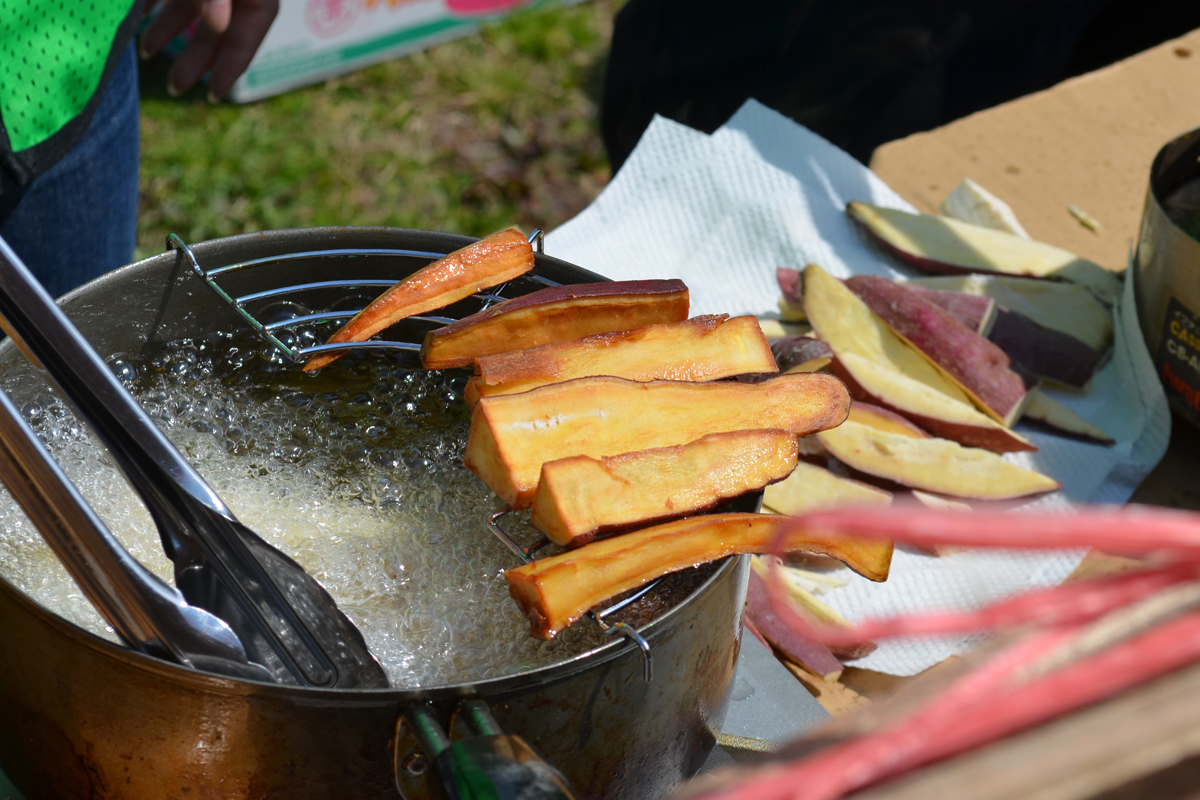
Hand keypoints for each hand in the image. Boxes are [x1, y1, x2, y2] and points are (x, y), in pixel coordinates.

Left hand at [140, 0, 279, 99]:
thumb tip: (217, 24)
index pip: (249, 35)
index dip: (232, 67)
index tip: (214, 96)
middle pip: (218, 27)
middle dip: (194, 58)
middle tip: (174, 88)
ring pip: (190, 5)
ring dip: (166, 30)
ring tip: (144, 52)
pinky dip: (153, 3)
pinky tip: (137, 15)